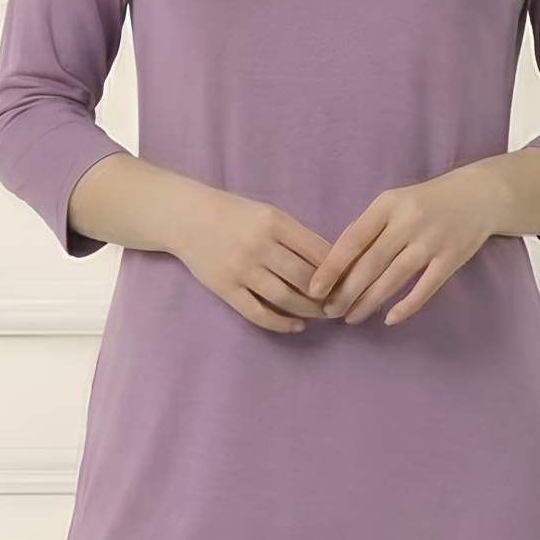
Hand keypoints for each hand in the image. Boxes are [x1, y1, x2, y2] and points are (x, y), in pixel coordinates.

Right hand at [171, 186, 343, 334]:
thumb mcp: (268, 214)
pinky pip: (258, 313)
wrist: (185, 217)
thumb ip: (295, 236)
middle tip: (343, 303)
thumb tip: (331, 262)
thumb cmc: (233, 214)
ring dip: (310, 311)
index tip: (353, 281)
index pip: (318, 251)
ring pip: (286, 298)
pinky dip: (280, 323)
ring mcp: (242, 269)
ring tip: (323, 314)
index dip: (340, 270)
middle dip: (329, 295)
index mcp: (275, 222)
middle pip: (306, 278)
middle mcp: (260, 246)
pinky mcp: (226, 288)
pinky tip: (296, 326)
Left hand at [305, 165, 500, 326]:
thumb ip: (367, 228)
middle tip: (329, 311)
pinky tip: (389, 319)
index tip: (314, 289)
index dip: (331, 267)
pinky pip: (425, 288)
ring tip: (351, 318)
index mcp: (387, 204)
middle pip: (370, 263)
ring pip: (394, 278)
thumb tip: (335, 264)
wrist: (478, 195)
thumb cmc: (424, 203)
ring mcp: (432, 240)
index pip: (353, 240)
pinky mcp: (452, 258)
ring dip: (369, 302)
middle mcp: (408, 221)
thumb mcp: (393, 203)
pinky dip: (406, 306)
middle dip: (346, 291)